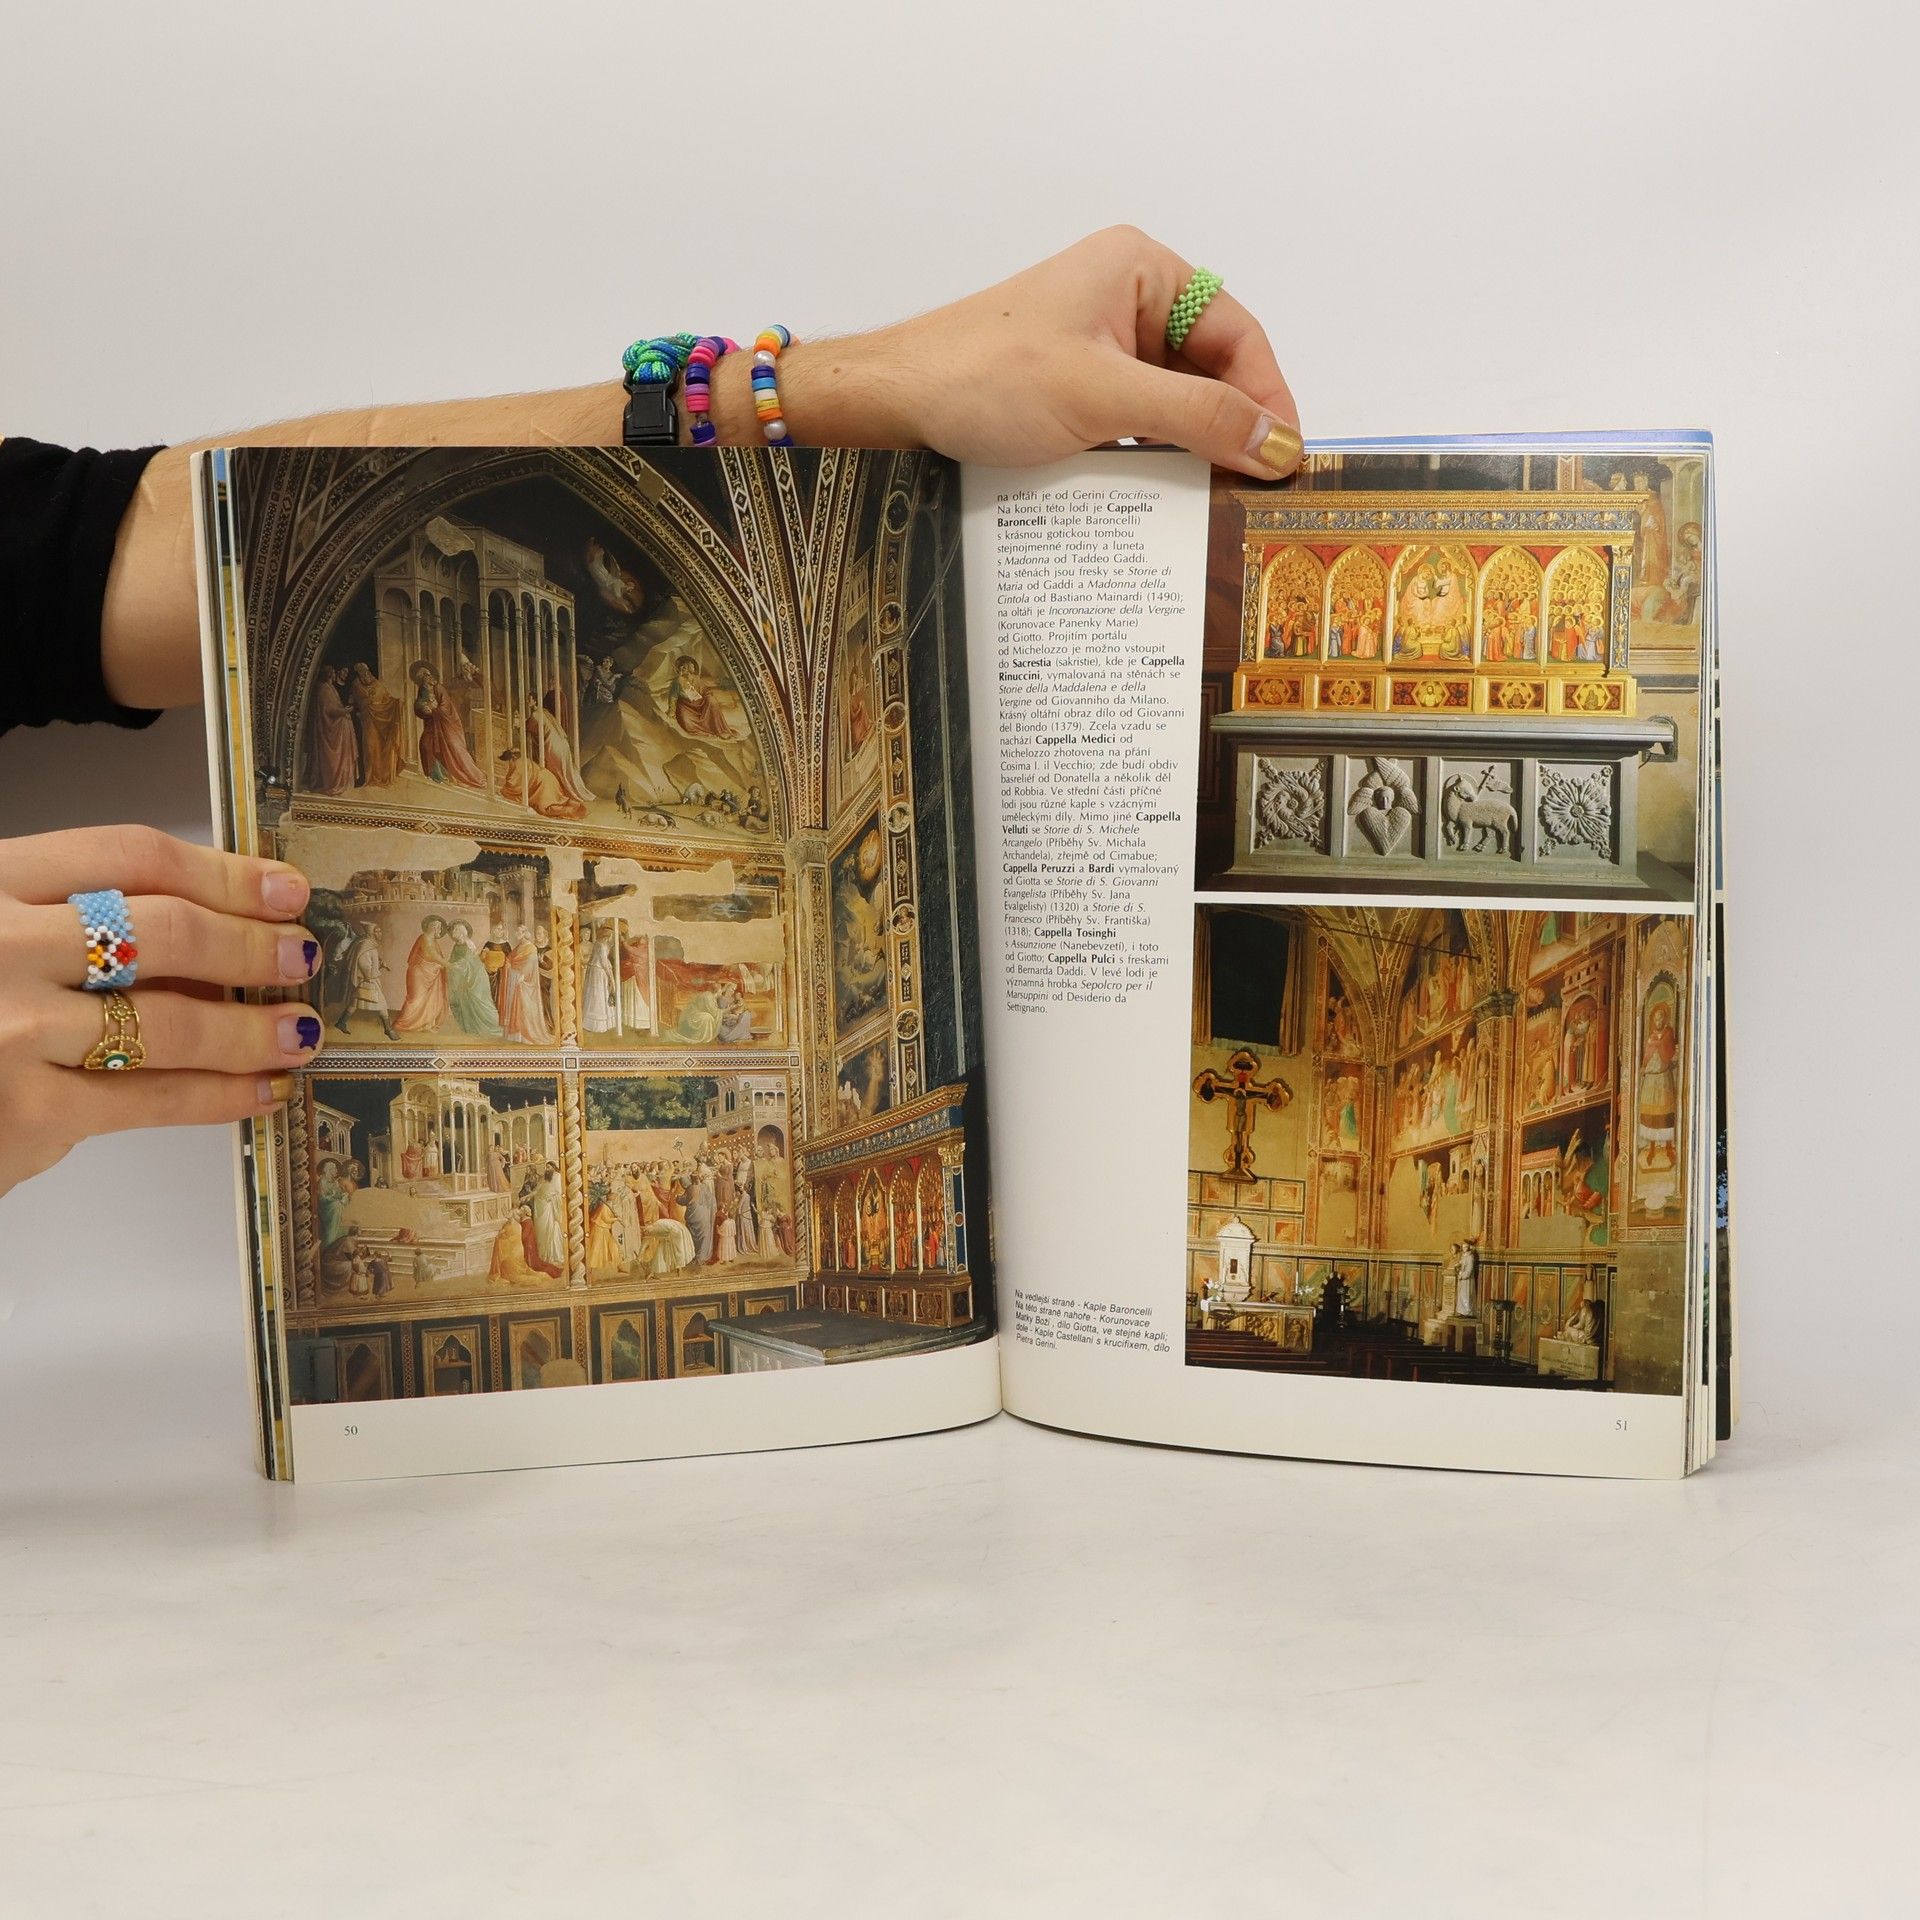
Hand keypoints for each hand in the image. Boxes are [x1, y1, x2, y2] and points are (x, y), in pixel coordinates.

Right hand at [0, 827, 323, 1198]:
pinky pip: (153, 1100)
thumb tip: (207, 933)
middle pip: (164, 929)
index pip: (127, 855)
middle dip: (250, 943)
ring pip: (171, 1022)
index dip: (222, 870)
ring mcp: (11, 1029)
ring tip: (299, 1030)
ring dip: (251, 1028)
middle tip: (301, 954)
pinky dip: (222, 1096)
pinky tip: (260, 1091)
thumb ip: (63, 922)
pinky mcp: (27, 1112)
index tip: (282, 888)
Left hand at [774, 226, 1302, 477]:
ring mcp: (1100, 341)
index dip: (1269, 395)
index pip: (1236, 332)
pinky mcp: (1076, 383)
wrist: (897, 399)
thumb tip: (1278, 442)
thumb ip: (1199, 418)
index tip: (1288, 454)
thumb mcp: (1106, 399)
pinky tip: (1166, 491)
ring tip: (1220, 496)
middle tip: (1260, 487)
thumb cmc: (985, 378)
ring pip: (1175, 398)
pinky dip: (1156, 453)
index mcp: (1142, 270)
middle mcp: (1127, 297)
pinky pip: (1138, 418)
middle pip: (1211, 367)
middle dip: (1235, 424)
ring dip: (1195, 445)